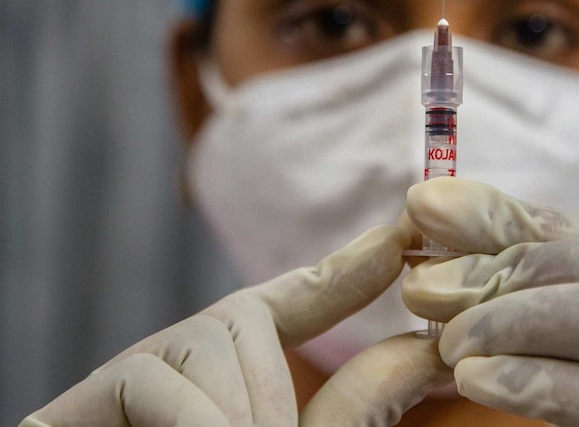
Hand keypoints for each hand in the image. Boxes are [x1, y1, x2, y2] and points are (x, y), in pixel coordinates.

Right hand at [22, 225, 451, 426]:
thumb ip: (360, 404)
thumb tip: (429, 349)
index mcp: (242, 379)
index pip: (296, 302)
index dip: (347, 269)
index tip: (400, 237)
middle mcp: (187, 366)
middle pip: (244, 320)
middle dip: (270, 393)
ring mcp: (131, 377)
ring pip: (209, 342)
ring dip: (237, 415)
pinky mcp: (83, 398)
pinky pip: (155, 378)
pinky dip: (196, 420)